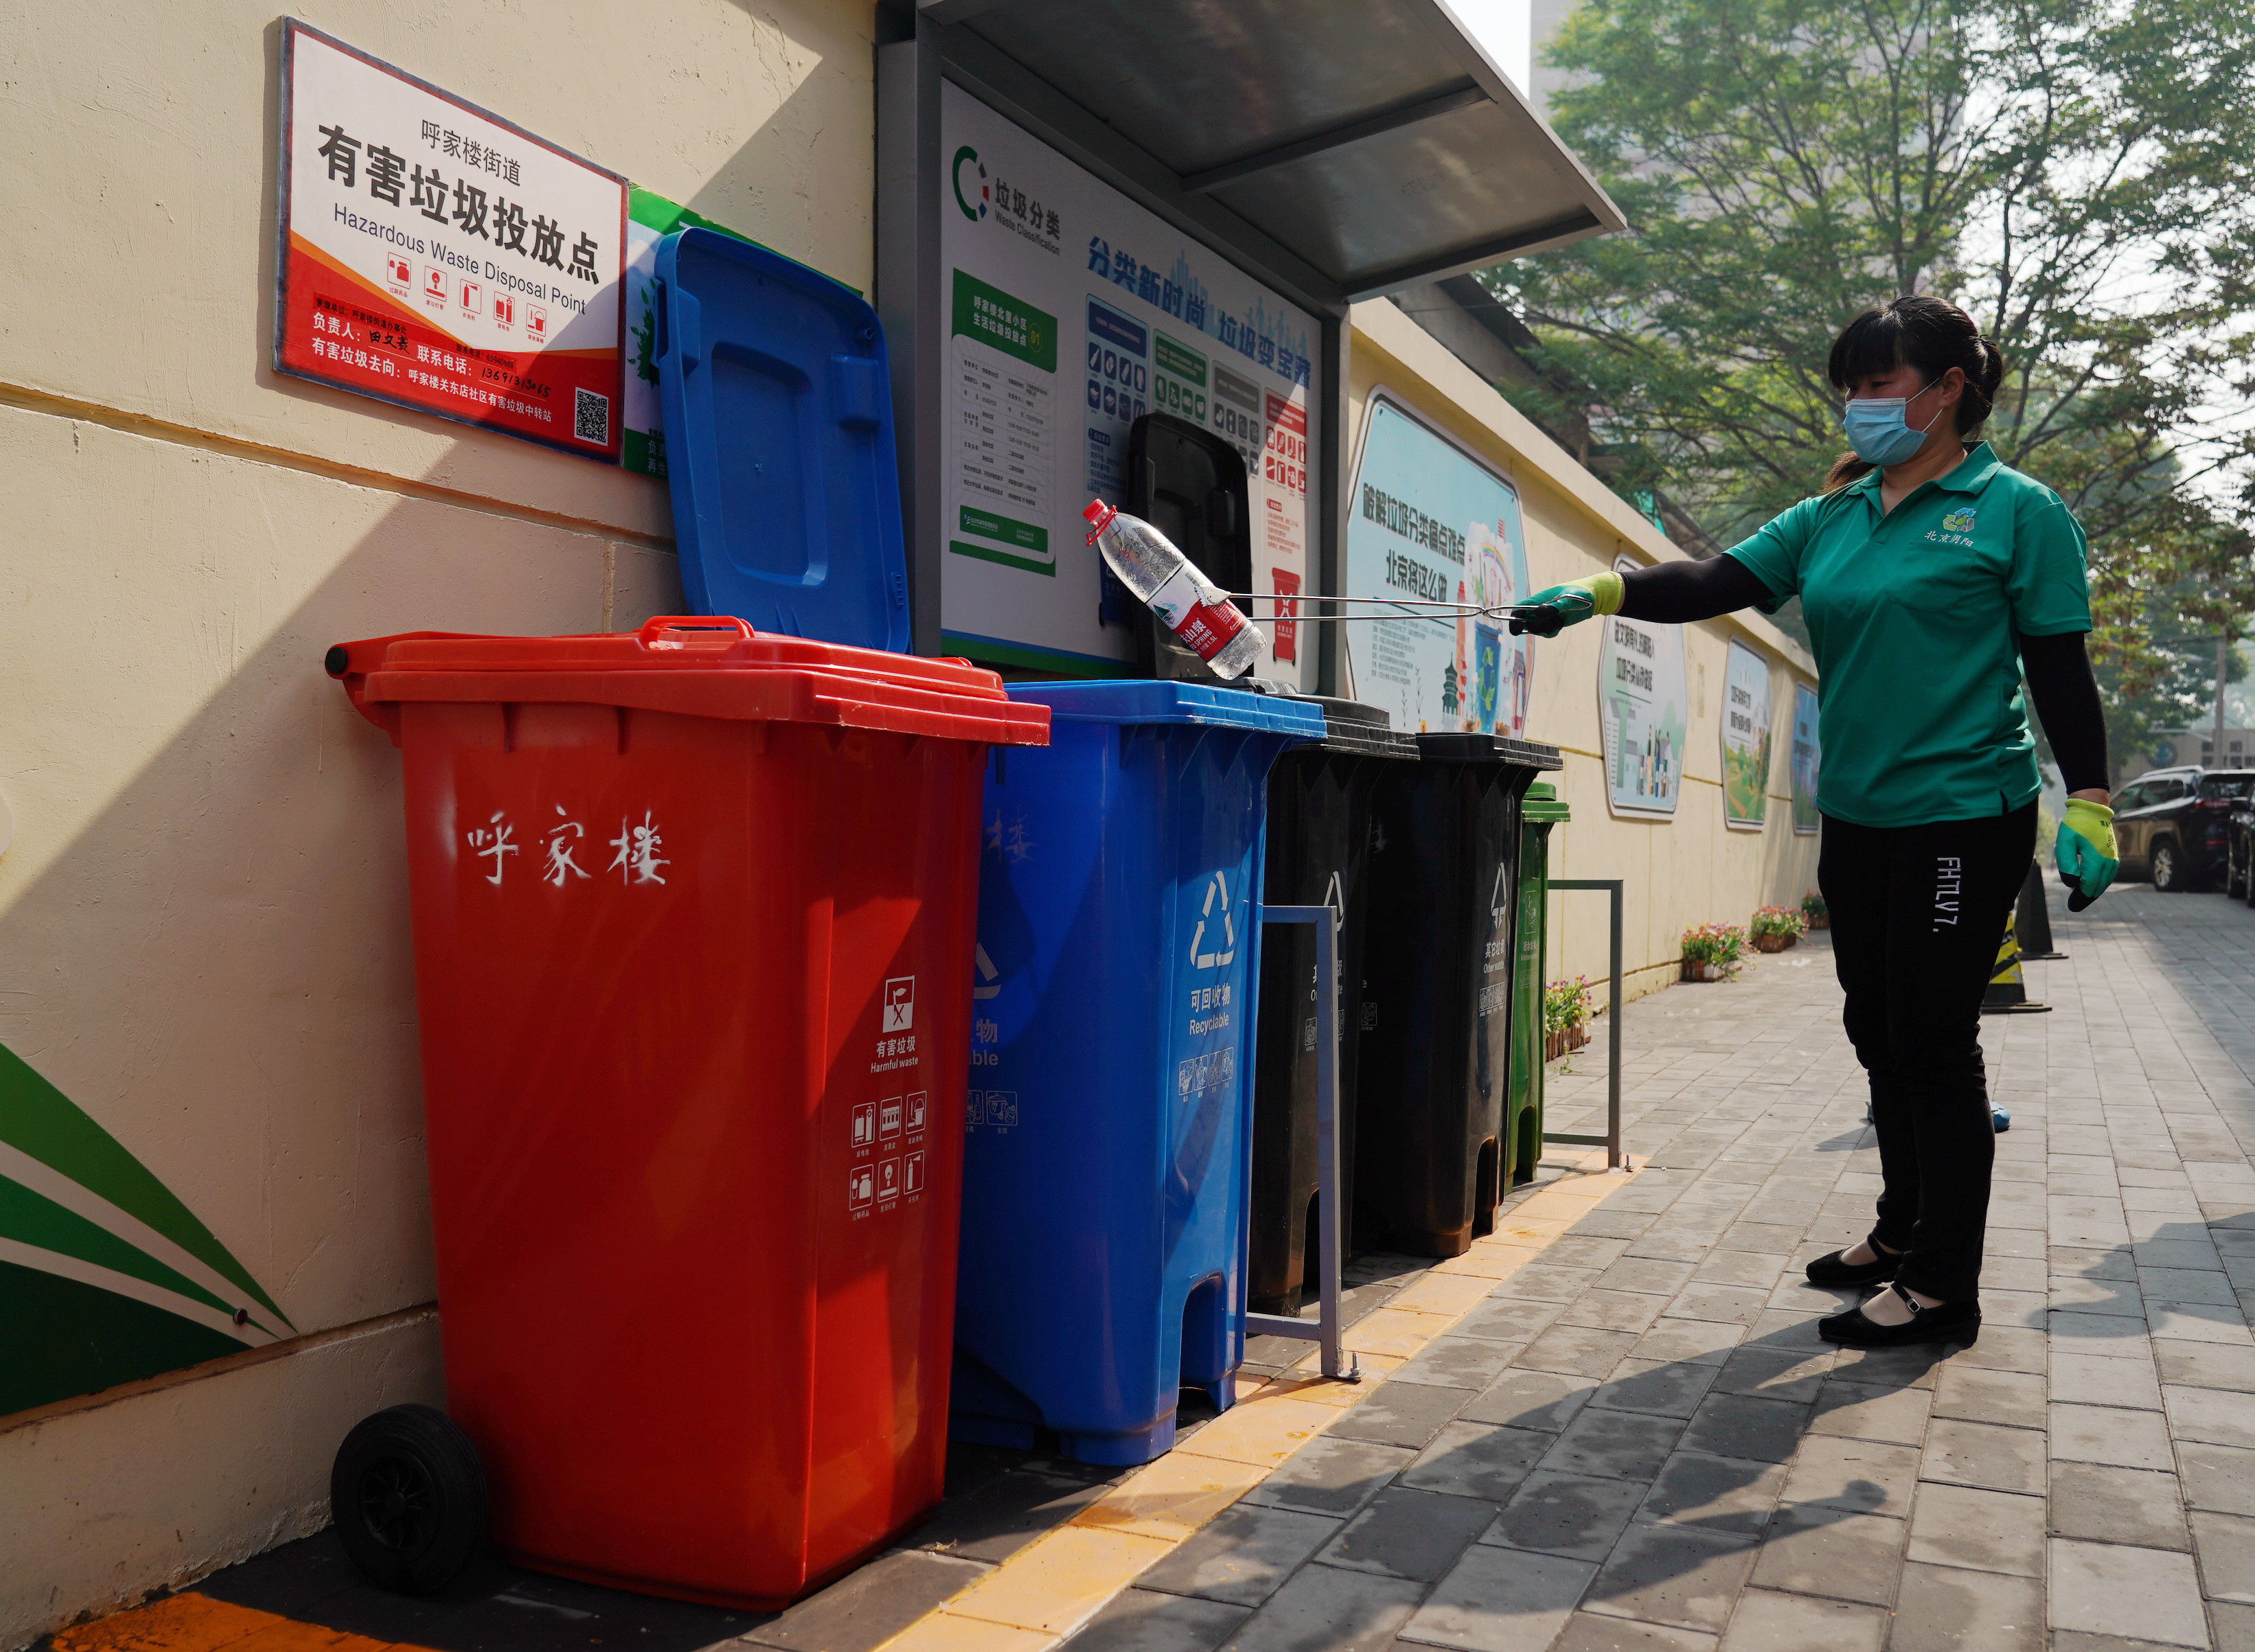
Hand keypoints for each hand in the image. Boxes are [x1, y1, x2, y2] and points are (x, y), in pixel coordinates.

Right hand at [1507, 573, 1622, 635]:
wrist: (1592, 598)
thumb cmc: (1579, 593)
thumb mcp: (1568, 598)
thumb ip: (1555, 605)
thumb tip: (1541, 612)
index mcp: (1538, 599)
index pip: (1518, 608)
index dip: (1514, 618)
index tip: (1517, 627)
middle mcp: (1538, 609)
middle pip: (1524, 621)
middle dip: (1530, 627)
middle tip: (1543, 627)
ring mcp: (1546, 617)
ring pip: (1535, 629)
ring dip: (1543, 630)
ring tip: (1556, 624)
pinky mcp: (1554, 623)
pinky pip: (1546, 633)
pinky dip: (1550, 632)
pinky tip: (1559, 626)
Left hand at [2057, 796, 2117, 909]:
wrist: (2092, 810)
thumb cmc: (2075, 825)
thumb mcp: (2065, 843)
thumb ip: (2067, 864)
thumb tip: (2072, 883)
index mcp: (2096, 859)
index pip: (2089, 885)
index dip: (2080, 896)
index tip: (2072, 905)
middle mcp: (2108, 861)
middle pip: (2098, 886)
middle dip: (2086, 897)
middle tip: (2074, 907)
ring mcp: (2113, 858)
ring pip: (2105, 882)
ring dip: (2094, 891)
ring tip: (2082, 900)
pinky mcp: (2113, 855)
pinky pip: (2108, 875)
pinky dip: (2100, 883)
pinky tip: (2092, 887)